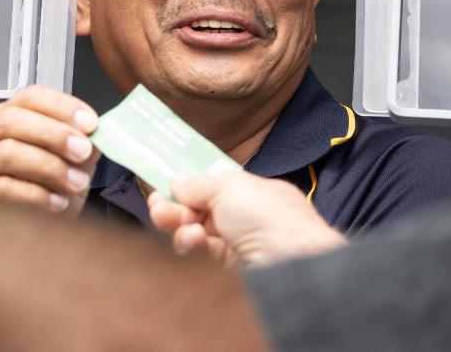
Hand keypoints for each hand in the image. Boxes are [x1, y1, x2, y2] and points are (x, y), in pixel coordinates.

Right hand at [0, 86, 99, 214]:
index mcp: (7, 118)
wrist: (38, 233)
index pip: (29, 98)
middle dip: (52, 133)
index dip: (60, 106)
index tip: (89, 123)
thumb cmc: (51, 191)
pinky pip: (2, 188)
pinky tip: (57, 202)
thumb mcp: (72, 162)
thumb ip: (82, 142)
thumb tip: (96, 131)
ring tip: (75, 182)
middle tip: (82, 150)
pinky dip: (36, 195)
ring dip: (48, 166)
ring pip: (6, 153)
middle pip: (10, 120)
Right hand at [148, 172, 346, 267]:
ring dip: (182, 229)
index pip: (211, 191)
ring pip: (195, 237)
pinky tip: (195, 239)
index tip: (162, 188)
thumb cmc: (268, 215)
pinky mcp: (228, 271)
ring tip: (187, 229)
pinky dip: (194, 247)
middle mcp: (242, 220)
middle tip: (158, 206)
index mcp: (249, 195)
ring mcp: (235, 246)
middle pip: (197, 214)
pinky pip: (201, 256)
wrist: (292, 259)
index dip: (186, 190)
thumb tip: (177, 180)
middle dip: (174, 210)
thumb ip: (199, 185)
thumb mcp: (230, 186)